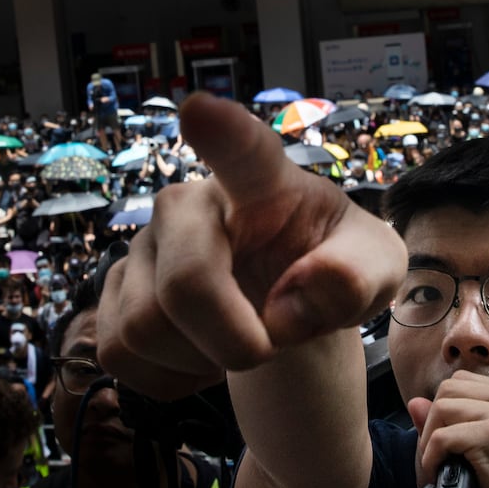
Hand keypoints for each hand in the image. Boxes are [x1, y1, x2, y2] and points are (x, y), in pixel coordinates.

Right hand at [97, 94, 407, 397]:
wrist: (295, 306)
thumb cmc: (334, 270)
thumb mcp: (377, 271)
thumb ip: (357, 278)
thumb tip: (289, 305)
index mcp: (264, 183)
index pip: (244, 151)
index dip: (222, 131)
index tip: (199, 110)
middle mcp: (189, 202)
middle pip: (186, 284)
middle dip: (233, 341)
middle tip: (271, 349)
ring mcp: (143, 244)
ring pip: (144, 328)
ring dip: (202, 360)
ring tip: (238, 338)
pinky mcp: (111, 289)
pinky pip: (119, 354)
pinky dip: (170, 377)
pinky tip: (201, 352)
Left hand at [406, 373, 488, 487]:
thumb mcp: (482, 450)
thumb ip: (451, 421)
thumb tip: (415, 401)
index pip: (461, 381)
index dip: (443, 411)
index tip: (446, 444)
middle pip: (448, 389)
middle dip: (433, 423)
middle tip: (437, 457)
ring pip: (442, 407)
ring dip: (430, 441)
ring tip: (439, 466)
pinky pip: (441, 436)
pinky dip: (431, 458)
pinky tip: (440, 476)